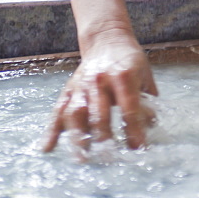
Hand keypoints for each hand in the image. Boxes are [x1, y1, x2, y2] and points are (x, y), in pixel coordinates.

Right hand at [43, 33, 157, 156]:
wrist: (106, 40)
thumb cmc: (130, 60)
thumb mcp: (145, 75)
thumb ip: (149, 99)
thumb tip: (151, 126)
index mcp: (123, 76)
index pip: (129, 108)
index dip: (134, 130)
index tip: (138, 149)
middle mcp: (100, 81)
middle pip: (99, 113)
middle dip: (104, 138)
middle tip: (109, 158)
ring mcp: (81, 85)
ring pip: (76, 113)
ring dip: (78, 137)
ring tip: (82, 158)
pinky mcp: (69, 89)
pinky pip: (58, 110)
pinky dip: (51, 130)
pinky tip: (47, 148)